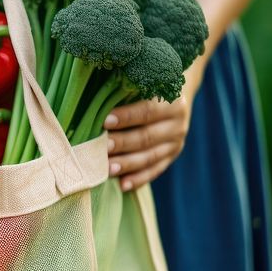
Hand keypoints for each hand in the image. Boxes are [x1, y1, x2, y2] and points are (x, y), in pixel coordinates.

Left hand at [104, 68, 202, 190]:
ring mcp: (176, 142)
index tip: (105, 121)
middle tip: (101, 147)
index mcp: (172, 102)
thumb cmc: (147, 88)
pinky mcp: (172, 156)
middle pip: (147, 137)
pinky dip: (138, 179)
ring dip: (127, 164)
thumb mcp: (144, 85)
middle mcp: (177, 123)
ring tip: (107, 169)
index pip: (148, 110)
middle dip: (122, 143)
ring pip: (150, 156)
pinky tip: (122, 185)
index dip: (127, 116)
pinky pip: (155, 170)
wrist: (175, 98)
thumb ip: (126, 92)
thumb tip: (94, 103)